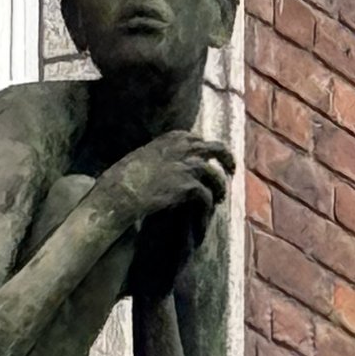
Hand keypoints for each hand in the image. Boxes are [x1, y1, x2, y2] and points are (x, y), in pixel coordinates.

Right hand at [96, 130, 232, 231]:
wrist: (122, 191)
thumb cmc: (125, 175)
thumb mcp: (145, 154)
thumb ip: (161, 154)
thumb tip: (166, 163)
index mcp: (174, 137)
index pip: (198, 140)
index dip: (207, 151)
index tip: (210, 159)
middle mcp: (186, 147)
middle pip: (217, 150)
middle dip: (227, 159)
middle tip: (232, 170)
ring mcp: (190, 165)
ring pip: (216, 176)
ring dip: (219, 189)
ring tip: (219, 199)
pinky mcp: (191, 186)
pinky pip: (207, 198)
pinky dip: (207, 209)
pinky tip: (204, 217)